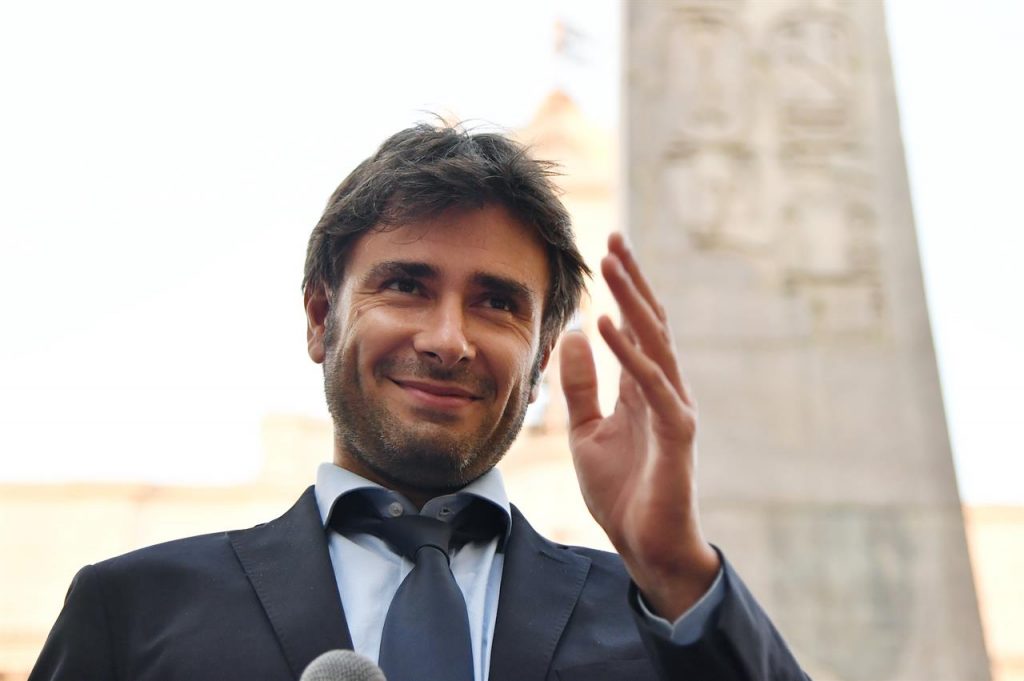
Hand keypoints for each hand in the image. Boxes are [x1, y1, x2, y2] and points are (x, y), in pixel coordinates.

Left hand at [559, 233, 719, 619]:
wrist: (645, 543)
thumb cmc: (621, 490)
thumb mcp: (587, 431)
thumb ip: (580, 385)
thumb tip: (575, 333)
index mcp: (643, 388)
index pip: (636, 328)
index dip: (623, 290)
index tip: (607, 251)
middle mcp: (663, 389)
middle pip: (650, 323)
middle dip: (632, 281)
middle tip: (615, 238)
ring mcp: (674, 407)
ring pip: (655, 342)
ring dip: (633, 302)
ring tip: (613, 264)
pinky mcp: (676, 431)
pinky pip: (651, 384)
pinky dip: (629, 353)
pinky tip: (609, 324)